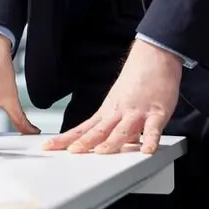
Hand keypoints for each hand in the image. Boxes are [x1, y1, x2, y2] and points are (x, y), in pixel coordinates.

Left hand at [44, 39, 181, 154]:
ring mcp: (136, 112)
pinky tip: (147, 149)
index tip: (50, 146)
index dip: (67, 138)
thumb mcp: (119, 103)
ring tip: (102, 153)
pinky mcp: (157, 112)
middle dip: (84, 142)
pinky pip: (153, 128)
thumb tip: (115, 144)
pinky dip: (150, 139)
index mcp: (107, 111)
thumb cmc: (137, 79)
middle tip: (71, 152)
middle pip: (98, 130)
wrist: (153, 56)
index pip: (83, 128)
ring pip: (122, 130)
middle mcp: (118, 112)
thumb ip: (115, 126)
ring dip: (112, 142)